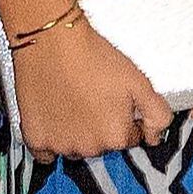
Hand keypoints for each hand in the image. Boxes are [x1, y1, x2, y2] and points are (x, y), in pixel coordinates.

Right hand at [11, 12, 169, 158]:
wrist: (52, 41)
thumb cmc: (93, 57)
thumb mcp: (139, 82)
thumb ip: (156, 114)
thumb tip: (156, 137)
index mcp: (116, 136)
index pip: (128, 138)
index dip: (124, 118)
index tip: (114, 101)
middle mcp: (89, 147)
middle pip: (101, 145)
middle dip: (100, 125)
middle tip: (93, 96)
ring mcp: (60, 145)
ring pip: (75, 147)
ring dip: (76, 133)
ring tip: (73, 101)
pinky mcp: (36, 139)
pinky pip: (46, 152)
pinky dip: (51, 139)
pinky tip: (54, 116)